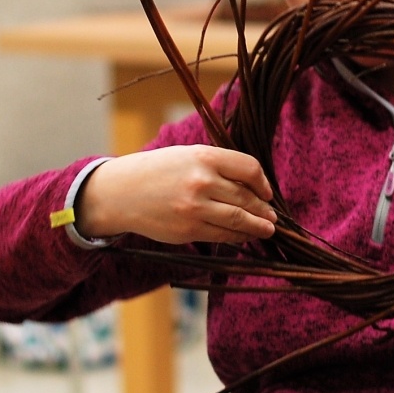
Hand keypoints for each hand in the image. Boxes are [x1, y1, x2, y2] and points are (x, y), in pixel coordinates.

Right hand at [76, 145, 276, 244]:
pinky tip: (244, 236)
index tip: (267, 193)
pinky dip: (238, 237)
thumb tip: (254, 187)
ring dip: (258, 226)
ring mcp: (194, 208)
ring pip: (238, 220)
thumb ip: (219, 166)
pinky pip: (222, 235)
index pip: (249, 169)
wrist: (120, 193)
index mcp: (204, 157)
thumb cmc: (159, 171)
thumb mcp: (188, 155)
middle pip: (246, 197)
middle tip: (273, 216)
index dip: (263, 183)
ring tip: (267, 228)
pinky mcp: (187, 230)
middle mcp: (201, 181)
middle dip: (263, 209)